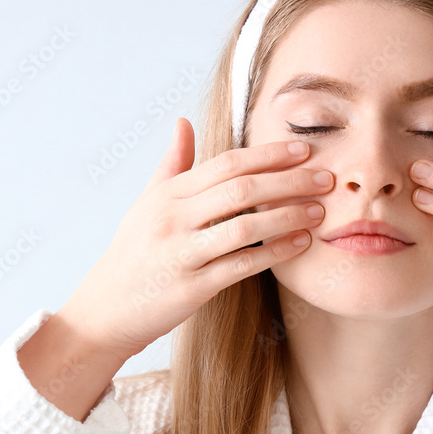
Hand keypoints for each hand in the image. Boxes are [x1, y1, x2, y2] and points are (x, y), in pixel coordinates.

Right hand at [60, 117, 334, 359]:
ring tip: (320, 212)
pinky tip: (301, 245)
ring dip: (288, 217)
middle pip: (242, 189)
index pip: (226, 164)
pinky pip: (242, 266)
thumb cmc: (133, 255)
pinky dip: (276, 254)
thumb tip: (183, 122)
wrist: (104, 311)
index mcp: (167, 194)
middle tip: (328, 178)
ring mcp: (182, 253)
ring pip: (245, 227)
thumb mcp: (146, 204)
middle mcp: (173, 218)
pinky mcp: (192, 288)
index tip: (305, 149)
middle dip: (290, 181)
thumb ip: (171, 165)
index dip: (269, 154)